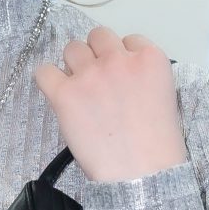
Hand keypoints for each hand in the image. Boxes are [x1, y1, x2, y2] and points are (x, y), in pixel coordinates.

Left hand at [33, 26, 187, 182]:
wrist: (141, 173)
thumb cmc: (157, 146)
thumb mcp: (164, 97)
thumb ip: (142, 77)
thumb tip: (119, 78)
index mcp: (150, 58)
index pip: (130, 40)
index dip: (123, 58)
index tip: (122, 79)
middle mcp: (118, 59)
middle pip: (98, 36)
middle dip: (97, 55)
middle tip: (98, 82)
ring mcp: (90, 75)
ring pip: (72, 48)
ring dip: (74, 65)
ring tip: (80, 91)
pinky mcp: (65, 94)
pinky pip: (44, 71)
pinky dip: (48, 80)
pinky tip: (58, 94)